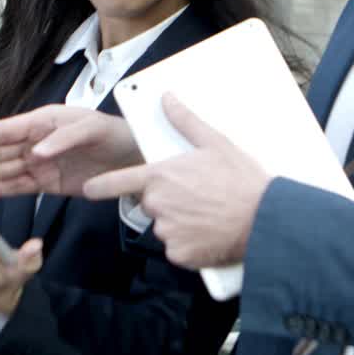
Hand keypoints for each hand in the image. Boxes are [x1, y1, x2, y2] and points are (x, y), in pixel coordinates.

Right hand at [0, 105, 142, 198]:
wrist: (136, 157)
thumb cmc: (114, 133)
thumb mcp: (92, 129)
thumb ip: (62, 139)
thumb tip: (35, 153)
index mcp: (43, 122)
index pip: (5, 130)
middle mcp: (36, 141)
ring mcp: (40, 163)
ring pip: (2, 169)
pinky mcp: (49, 182)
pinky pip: (18, 186)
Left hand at [83, 93, 270, 268]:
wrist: (264, 220)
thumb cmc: (241, 180)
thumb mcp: (215, 143)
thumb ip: (184, 122)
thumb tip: (167, 99)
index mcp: (160, 177)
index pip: (117, 182)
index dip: (100, 186)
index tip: (89, 189)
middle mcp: (158, 205)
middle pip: (151, 204)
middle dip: (167, 201)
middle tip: (197, 197)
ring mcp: (167, 232)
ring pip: (165, 226)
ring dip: (179, 223)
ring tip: (207, 215)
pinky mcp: (179, 255)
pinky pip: (177, 248)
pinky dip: (189, 244)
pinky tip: (209, 233)